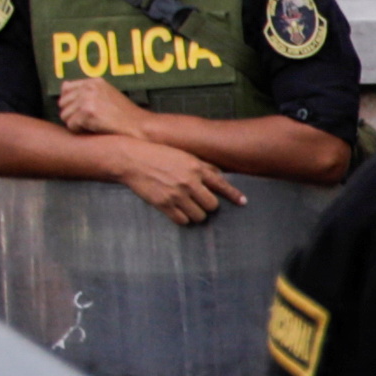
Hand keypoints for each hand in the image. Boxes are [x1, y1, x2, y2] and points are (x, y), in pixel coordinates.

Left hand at [54, 75, 150, 138]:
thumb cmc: (124, 114)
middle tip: (88, 121)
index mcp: (93, 82)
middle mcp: (89, 87)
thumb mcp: (106, 94)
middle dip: (72, 114)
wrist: (139, 126)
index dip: (71, 103)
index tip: (84, 111)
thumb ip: (86, 90)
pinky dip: (80, 131)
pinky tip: (94, 130)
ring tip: (92, 125)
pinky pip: (71, 125)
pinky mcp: (87, 112)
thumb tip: (63, 86)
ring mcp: (88, 99)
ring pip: (65, 115)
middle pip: (63, 103)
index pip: (66, 89)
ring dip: (75, 124)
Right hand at [109, 136, 234, 223]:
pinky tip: (179, 212)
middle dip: (209, 205)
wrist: (132, 159)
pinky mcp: (164, 204)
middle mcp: (189, 182)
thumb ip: (203, 166)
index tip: (243, 202)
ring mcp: (176, 194)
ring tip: (189, 207)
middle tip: (201, 202)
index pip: (221, 184)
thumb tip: (220, 176)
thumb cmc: (158, 155)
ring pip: (199, 216)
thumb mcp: (183, 155)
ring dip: (197, 214)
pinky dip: (183, 219)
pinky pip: (183, 221)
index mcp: (196, 168)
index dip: (234, 195)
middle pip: (212, 205)